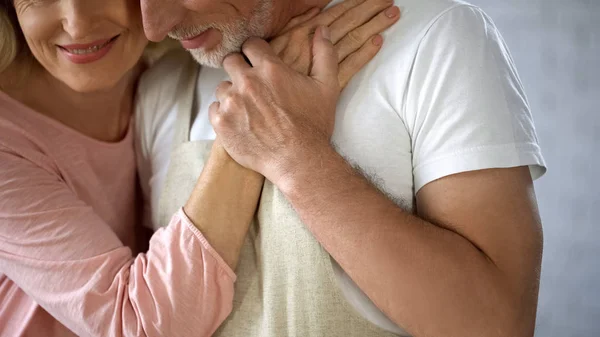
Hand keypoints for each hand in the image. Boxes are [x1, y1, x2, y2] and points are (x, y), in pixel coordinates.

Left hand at [209, 29, 341, 184]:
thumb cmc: (313, 126)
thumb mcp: (326, 87)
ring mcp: (231, 103)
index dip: (256, 53)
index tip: (260, 63)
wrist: (298, 161)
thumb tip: (321, 30)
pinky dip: (224, 114)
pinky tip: (240, 122)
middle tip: (252, 86)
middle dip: (240, 69)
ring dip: (232, 94)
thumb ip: (324, 54)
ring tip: (248, 108)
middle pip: (231, 61)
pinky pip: (214, 109)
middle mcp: (246, 82)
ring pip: (222, 86)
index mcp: (270, 69)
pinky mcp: (221, 123)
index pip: (251, 45)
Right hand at [270, 0, 399, 87]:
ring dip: (374, 25)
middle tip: (387, 0)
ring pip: (352, 39)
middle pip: (347, 22)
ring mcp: (322, 64)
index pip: (333, 14)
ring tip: (392, 14)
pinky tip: (378, 42)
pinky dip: (365, 53)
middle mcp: (314, 45)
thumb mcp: (272, 46)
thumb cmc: (265, 78)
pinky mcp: (328, 85)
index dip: (353, 4)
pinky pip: (350, 66)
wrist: (264, 107)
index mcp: (302, 34)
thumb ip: (292, 26)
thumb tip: (313, 9)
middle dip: (369, 9)